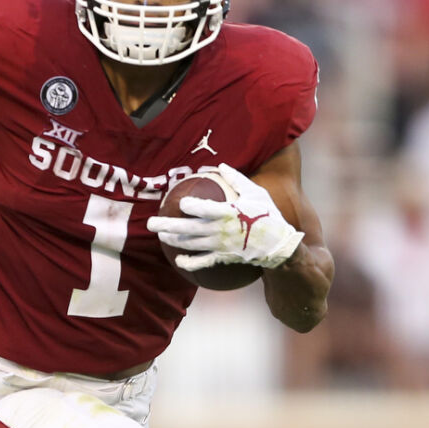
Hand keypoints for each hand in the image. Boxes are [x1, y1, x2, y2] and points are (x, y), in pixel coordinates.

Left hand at [148, 164, 302, 270]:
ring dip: (173, 240)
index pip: (204, 209)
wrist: (278, 244)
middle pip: (188, 228)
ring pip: (190, 244)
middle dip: (167, 225)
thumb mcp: (256, 193)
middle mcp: (220, 230)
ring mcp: (219, 246)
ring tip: (160, 234)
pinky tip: (178, 260)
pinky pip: (202, 262)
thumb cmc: (267, 215)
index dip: (190, 206)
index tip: (181, 202)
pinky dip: (189, 263)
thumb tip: (221, 165)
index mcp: (229, 212)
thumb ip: (236, 179)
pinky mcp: (221, 257)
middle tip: (151, 222)